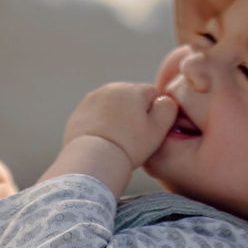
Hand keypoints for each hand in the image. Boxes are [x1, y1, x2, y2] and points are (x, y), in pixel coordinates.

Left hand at [61, 82, 177, 171]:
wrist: (93, 159)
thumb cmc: (128, 146)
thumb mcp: (158, 129)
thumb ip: (168, 108)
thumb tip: (165, 100)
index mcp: (133, 89)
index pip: (153, 94)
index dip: (155, 114)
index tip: (149, 131)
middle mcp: (111, 88)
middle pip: (132, 99)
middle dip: (135, 114)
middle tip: (134, 138)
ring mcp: (92, 99)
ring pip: (114, 106)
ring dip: (118, 118)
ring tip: (119, 140)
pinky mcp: (79, 111)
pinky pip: (97, 115)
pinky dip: (102, 124)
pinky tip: (104, 141)